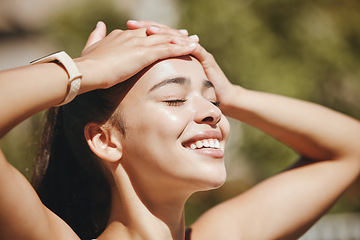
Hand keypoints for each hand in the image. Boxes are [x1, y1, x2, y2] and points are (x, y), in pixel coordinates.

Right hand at [75, 21, 198, 92]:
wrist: (87, 71)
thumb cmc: (87, 64)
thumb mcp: (91, 47)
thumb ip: (97, 35)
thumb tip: (100, 24)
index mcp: (122, 35)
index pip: (144, 32)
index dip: (157, 33)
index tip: (166, 35)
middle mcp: (132, 36)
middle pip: (158, 33)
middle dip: (173, 34)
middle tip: (187, 35)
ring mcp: (139, 44)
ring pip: (165, 40)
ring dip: (182, 40)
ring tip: (195, 40)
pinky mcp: (143, 54)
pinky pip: (166, 50)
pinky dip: (181, 48)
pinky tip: (192, 48)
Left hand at [127, 20, 236, 108]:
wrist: (220, 98)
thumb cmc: (194, 93)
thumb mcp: (172, 83)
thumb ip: (159, 78)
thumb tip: (137, 78)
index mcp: (173, 52)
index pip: (155, 38)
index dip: (140, 32)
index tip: (124, 29)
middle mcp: (183, 48)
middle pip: (163, 33)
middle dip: (147, 27)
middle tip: (131, 24)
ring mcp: (194, 51)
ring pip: (177, 38)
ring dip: (162, 32)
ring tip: (147, 29)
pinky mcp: (206, 59)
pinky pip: (194, 49)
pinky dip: (183, 45)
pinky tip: (172, 43)